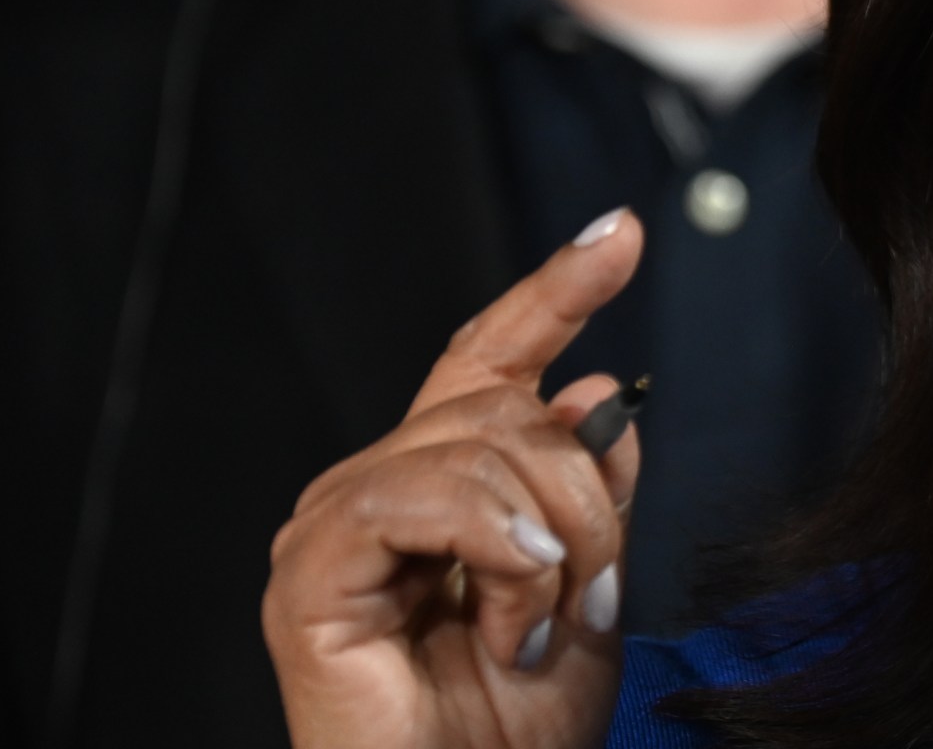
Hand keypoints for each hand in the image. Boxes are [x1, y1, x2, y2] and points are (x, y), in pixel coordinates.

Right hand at [264, 210, 645, 748]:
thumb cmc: (514, 730)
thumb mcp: (586, 587)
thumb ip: (591, 489)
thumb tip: (598, 389)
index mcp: (446, 484)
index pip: (494, 357)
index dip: (555, 291)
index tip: (623, 232)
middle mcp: (380, 488)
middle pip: (508, 407)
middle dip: (582, 495)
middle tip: (587, 596)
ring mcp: (336, 525)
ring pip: (479, 446)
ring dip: (546, 540)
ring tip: (538, 625)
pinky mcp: (309, 574)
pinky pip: (418, 497)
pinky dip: (493, 543)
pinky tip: (514, 607)